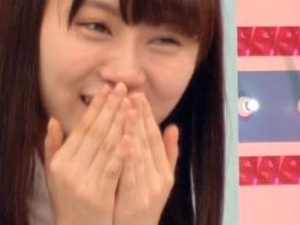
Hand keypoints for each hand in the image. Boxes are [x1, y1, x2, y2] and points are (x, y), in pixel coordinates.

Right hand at [44, 83, 131, 224]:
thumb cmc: (68, 203)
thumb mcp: (54, 175)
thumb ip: (52, 147)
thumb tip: (53, 120)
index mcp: (60, 162)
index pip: (82, 129)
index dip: (96, 108)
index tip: (108, 89)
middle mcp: (69, 169)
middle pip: (95, 133)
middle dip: (110, 109)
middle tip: (123, 88)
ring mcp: (83, 183)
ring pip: (105, 148)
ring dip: (119, 124)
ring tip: (131, 105)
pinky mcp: (98, 196)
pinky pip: (111, 171)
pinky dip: (121, 154)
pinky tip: (130, 138)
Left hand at [114, 92, 178, 224]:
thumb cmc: (141, 205)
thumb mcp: (160, 181)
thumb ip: (167, 155)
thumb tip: (173, 126)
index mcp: (163, 171)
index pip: (154, 138)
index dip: (146, 116)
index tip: (137, 94)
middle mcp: (159, 178)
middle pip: (148, 142)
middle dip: (140, 116)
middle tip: (132, 93)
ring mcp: (148, 189)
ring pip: (140, 155)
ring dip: (134, 131)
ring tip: (129, 109)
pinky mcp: (136, 200)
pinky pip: (130, 175)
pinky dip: (129, 158)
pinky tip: (125, 142)